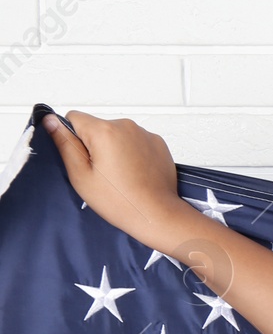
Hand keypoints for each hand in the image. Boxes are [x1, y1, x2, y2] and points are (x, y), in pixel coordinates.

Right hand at [42, 109, 188, 249]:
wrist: (157, 215)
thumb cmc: (121, 201)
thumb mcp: (81, 175)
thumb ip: (65, 144)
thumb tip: (52, 121)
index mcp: (105, 131)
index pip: (74, 117)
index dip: (73, 138)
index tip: (83, 159)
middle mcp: (127, 126)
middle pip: (97, 127)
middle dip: (95, 145)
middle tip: (103, 173)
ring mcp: (146, 134)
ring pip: (117, 134)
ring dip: (114, 149)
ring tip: (121, 175)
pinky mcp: (158, 143)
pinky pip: (136, 141)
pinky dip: (132, 152)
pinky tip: (135, 173)